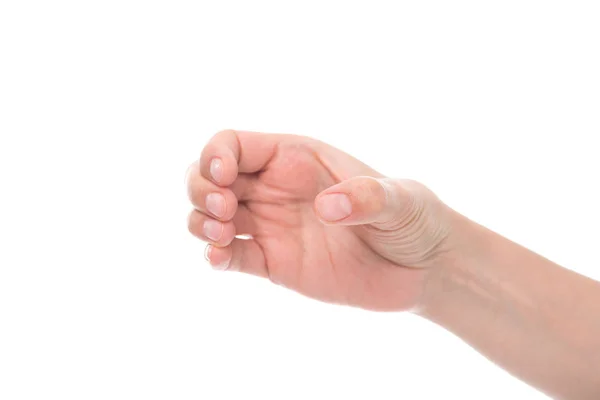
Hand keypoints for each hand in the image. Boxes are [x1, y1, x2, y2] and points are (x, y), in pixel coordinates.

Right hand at [187, 130, 455, 310]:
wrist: (422, 268)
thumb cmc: (414, 220)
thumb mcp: (401, 200)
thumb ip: (368, 197)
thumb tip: (326, 208)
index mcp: (297, 158)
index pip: (234, 144)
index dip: (215, 155)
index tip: (224, 178)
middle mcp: (276, 188)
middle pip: (210, 176)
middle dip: (200, 187)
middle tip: (223, 210)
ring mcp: (271, 226)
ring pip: (211, 215)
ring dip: (200, 221)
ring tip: (222, 234)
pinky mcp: (274, 262)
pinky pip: (232, 255)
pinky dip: (216, 256)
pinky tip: (219, 258)